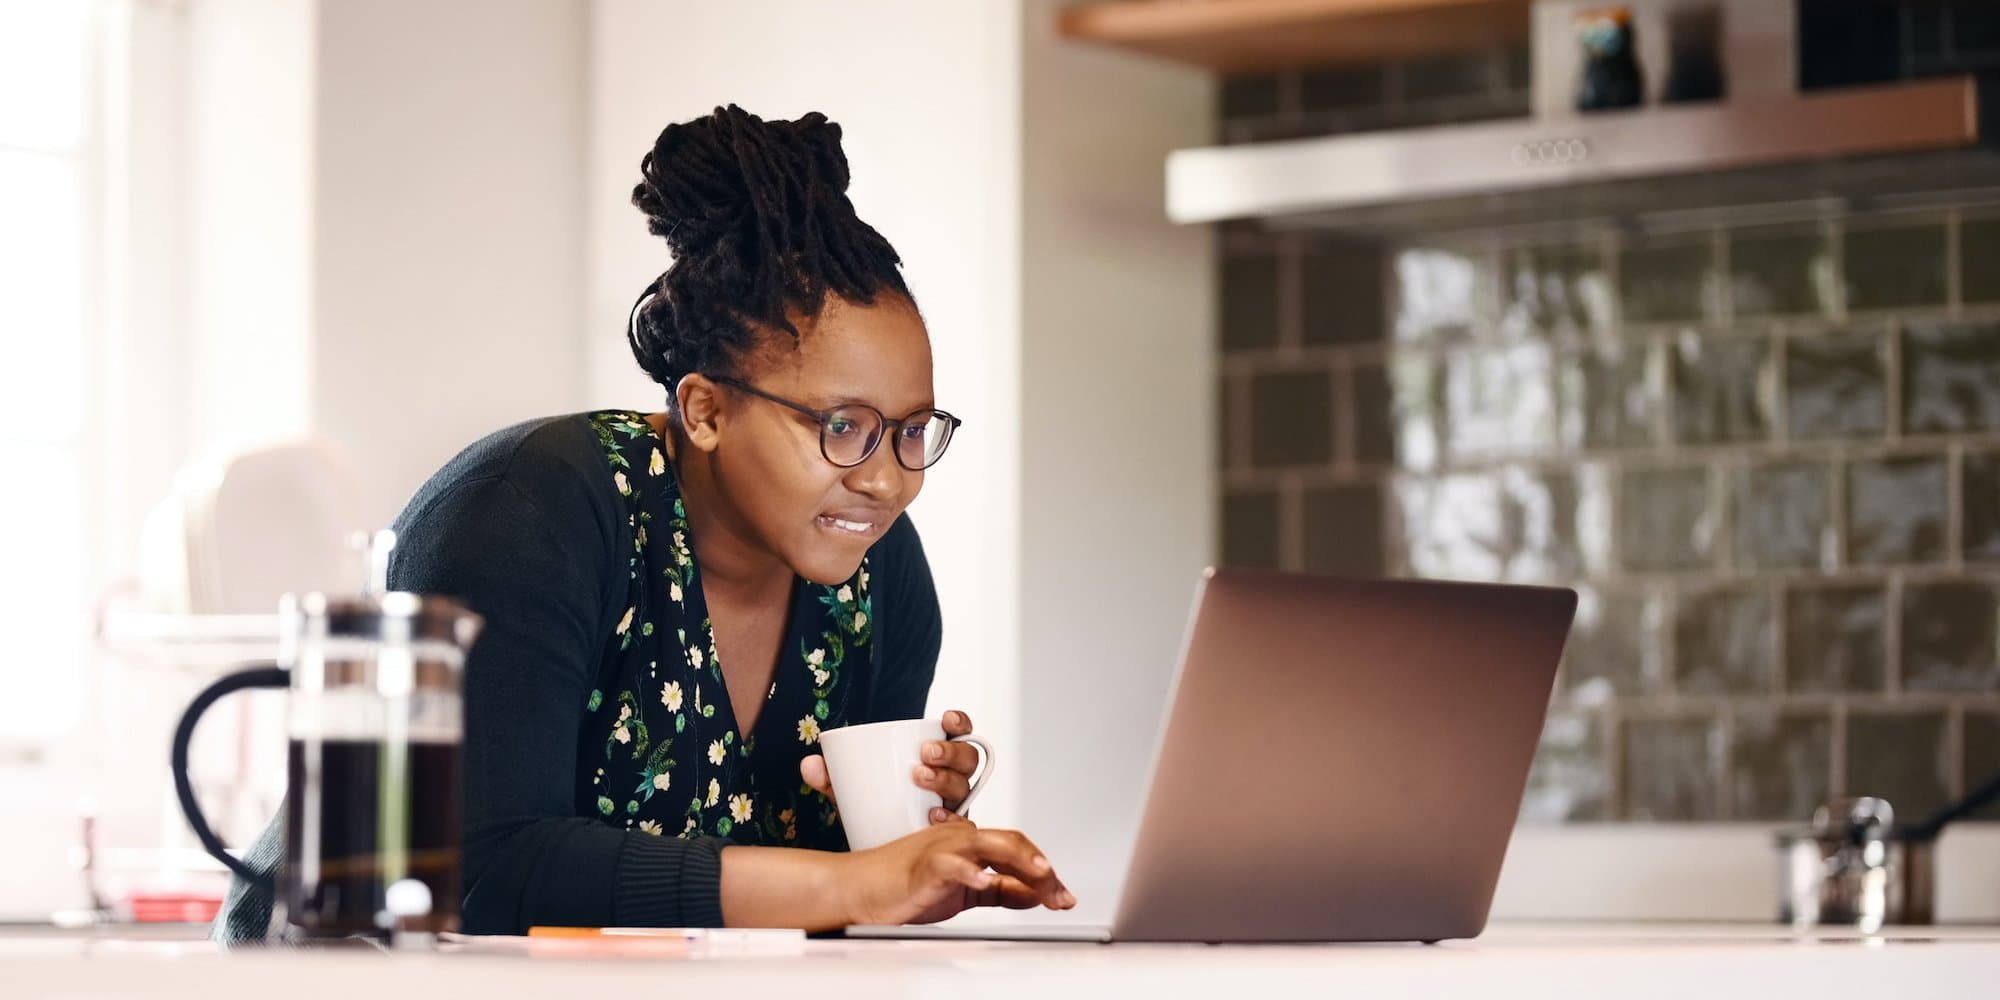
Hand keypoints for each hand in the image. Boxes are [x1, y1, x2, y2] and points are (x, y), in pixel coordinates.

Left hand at [798, 710, 983, 821]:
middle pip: (968, 759)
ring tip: (919, 778)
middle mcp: (951, 780)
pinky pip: (962, 824)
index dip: (959, 723)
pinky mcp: (949, 833)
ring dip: (946, 780)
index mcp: (936, 758)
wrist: (874, 846)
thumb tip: (809, 764)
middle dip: (950, 753)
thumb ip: (829, 776)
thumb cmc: (871, 807)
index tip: (945, 719)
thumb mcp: (849, 789)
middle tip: (924, 754)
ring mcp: (953, 806)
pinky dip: (950, 819)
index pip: (959, 734)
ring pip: (965, 787)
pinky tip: (932, 816)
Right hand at [838, 815, 1076, 925]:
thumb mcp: (964, 892)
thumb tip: (1033, 894)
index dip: (1043, 871)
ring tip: (1043, 875)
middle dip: (1041, 869)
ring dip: (1020, 859)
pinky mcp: (925, 866)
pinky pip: (952, 864)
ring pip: (989, 845)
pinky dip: (971, 872)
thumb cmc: (905, 886)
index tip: (1062, 895)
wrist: (860, 888)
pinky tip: (985, 882)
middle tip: (1060, 894)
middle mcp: (960, 839)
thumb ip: (999, 890)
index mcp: (970, 843)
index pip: (1017, 849)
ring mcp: (942, 849)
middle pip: (1010, 843)